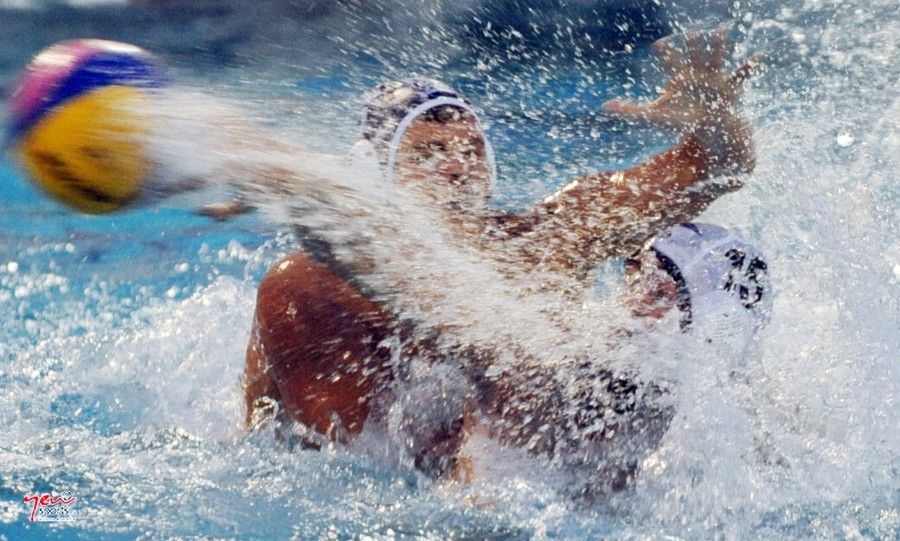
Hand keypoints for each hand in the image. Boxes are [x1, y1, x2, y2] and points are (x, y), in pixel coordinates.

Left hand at [603, 28, 761, 132]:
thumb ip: (629, 110)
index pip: (671, 61)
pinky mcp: (729, 89)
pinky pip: (742, 75)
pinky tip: (758, 56)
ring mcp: (715, 79)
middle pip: (695, 54)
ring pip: (717, 58)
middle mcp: (698, 74)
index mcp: (680, 77)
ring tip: (722, 30)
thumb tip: (604, 106)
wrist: (706, 128)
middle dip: (693, 43)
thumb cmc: (679, 120)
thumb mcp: (652, 116)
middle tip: (690, 31)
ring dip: (719, 46)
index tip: (658, 44)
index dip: (665, 53)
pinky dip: (749, 67)